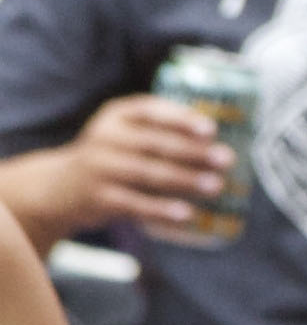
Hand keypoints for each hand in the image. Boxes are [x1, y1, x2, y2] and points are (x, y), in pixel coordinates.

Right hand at [53, 92, 232, 237]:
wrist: (61, 187)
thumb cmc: (112, 157)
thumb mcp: (126, 135)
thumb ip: (162, 132)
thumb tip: (219, 144)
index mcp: (117, 116)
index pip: (150, 110)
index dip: (181, 119)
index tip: (210, 129)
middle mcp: (106, 137)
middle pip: (155, 143)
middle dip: (194, 152)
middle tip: (227, 159)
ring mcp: (100, 168)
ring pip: (148, 173)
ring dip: (185, 180)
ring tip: (216, 186)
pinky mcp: (99, 197)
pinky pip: (135, 203)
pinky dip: (162, 209)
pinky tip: (186, 214)